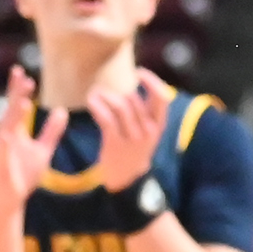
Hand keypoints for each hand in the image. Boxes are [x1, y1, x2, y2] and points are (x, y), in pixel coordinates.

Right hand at [0, 65, 68, 214]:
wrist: (10, 200)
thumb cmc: (23, 174)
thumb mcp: (42, 150)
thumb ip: (52, 131)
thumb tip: (63, 110)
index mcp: (14, 131)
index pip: (16, 106)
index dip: (18, 90)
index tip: (22, 71)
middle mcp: (4, 137)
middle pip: (11, 111)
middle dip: (16, 95)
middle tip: (24, 77)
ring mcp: (1, 152)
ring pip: (6, 129)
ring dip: (13, 115)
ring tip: (24, 101)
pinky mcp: (0, 167)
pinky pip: (2, 155)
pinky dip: (3, 145)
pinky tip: (6, 136)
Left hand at [87, 68, 175, 193]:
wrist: (127, 180)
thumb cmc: (136, 149)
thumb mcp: (149, 131)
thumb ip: (145, 110)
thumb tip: (135, 81)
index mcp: (159, 124)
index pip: (161, 97)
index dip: (151, 80)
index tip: (138, 71)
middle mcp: (148, 130)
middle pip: (133, 99)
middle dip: (117, 88)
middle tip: (103, 86)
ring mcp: (132, 138)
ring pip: (120, 105)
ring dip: (104, 94)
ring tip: (94, 92)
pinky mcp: (115, 143)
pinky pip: (106, 118)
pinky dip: (97, 105)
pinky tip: (91, 101)